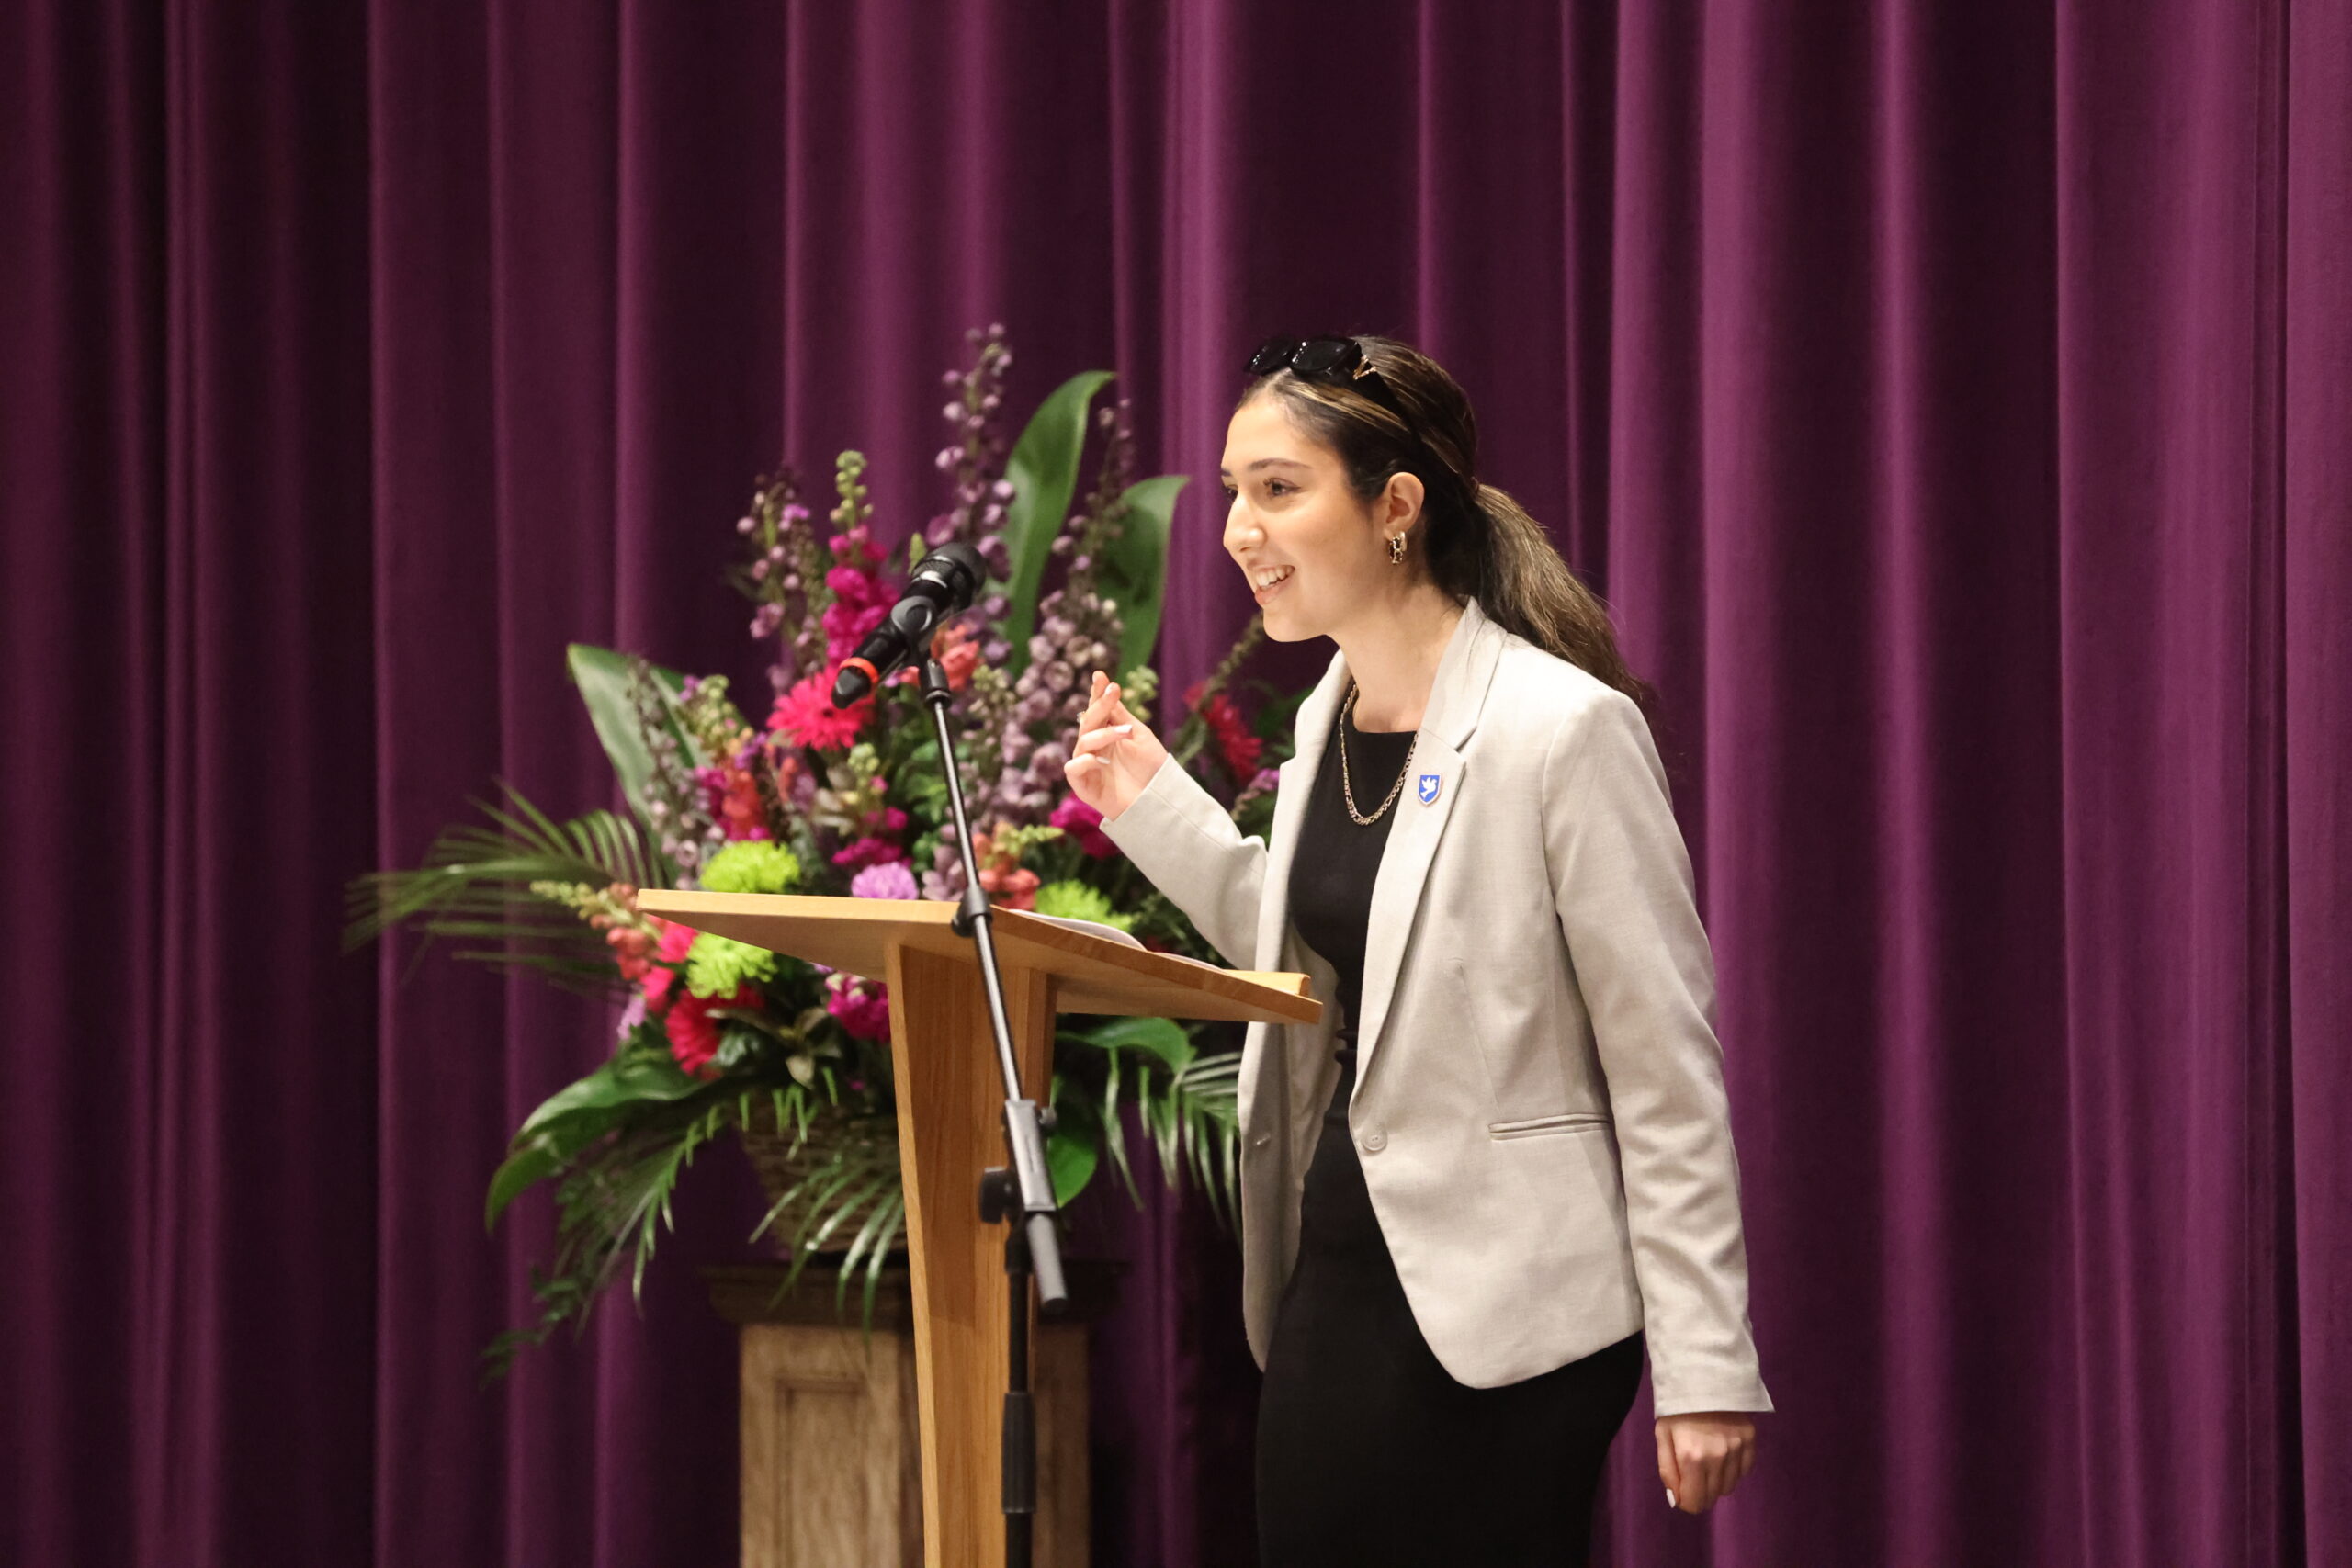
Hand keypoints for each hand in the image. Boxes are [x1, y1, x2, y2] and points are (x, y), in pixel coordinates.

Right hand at [1063, 671, 1170, 822]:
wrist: (1159, 800)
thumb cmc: (1151, 770)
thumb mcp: (1139, 736)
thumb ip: (1121, 715)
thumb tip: (1107, 687)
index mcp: (1107, 734)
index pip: (1098, 711)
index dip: (1097, 694)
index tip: (1100, 675)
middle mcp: (1094, 748)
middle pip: (1088, 722)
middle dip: (1099, 705)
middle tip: (1113, 691)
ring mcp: (1088, 766)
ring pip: (1083, 743)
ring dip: (1103, 734)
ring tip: (1126, 732)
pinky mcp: (1084, 786)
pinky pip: (1073, 769)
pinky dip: (1085, 762)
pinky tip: (1100, 760)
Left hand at [1655, 1412, 1756, 1513]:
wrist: (1703, 1377)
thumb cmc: (1677, 1409)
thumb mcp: (1662, 1437)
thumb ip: (1668, 1471)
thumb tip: (1676, 1499)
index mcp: (1692, 1458)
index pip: (1695, 1502)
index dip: (1687, 1501)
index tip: (1684, 1492)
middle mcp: (1718, 1457)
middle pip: (1713, 1496)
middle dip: (1701, 1493)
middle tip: (1694, 1476)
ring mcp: (1737, 1449)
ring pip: (1729, 1486)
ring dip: (1717, 1482)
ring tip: (1708, 1462)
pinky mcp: (1751, 1440)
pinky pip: (1744, 1471)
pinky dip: (1734, 1470)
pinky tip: (1724, 1456)